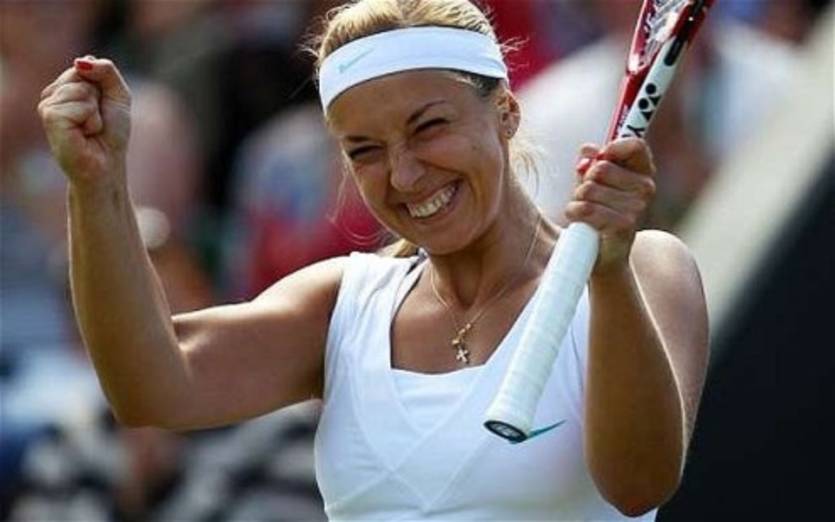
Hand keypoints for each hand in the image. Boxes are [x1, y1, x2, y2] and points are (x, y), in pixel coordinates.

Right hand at [38, 56, 131, 186]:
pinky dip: (91, 121)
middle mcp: (52, 94)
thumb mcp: (118, 94)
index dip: (103, 86)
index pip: (85, 65)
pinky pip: (79, 106)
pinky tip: (85, 134)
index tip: (103, 107)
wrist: (106, 164)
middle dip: (99, 98)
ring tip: (90, 129)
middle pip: (81, 74)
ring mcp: (48, 105)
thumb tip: (81, 61)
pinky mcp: (50, 118)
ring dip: (95, 112)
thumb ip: (106, 70)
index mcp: (65, 86)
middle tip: (97, 120)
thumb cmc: (111, 133)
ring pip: (80, 89)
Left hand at [566, 138, 655, 274]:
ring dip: (577, 199)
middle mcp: (646, 188)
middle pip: (601, 167)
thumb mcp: (593, 182)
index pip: (635, 145)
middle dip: (584, 181)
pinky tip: (581, 221)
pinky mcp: (623, 225)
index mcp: (643, 172)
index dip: (612, 147)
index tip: (600, 157)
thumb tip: (587, 150)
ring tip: (586, 212)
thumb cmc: (597, 213)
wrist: (603, 255)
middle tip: (587, 197)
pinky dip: (574, 212)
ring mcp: (637, 207)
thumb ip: (590, 163)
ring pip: (589, 189)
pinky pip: (585, 208)